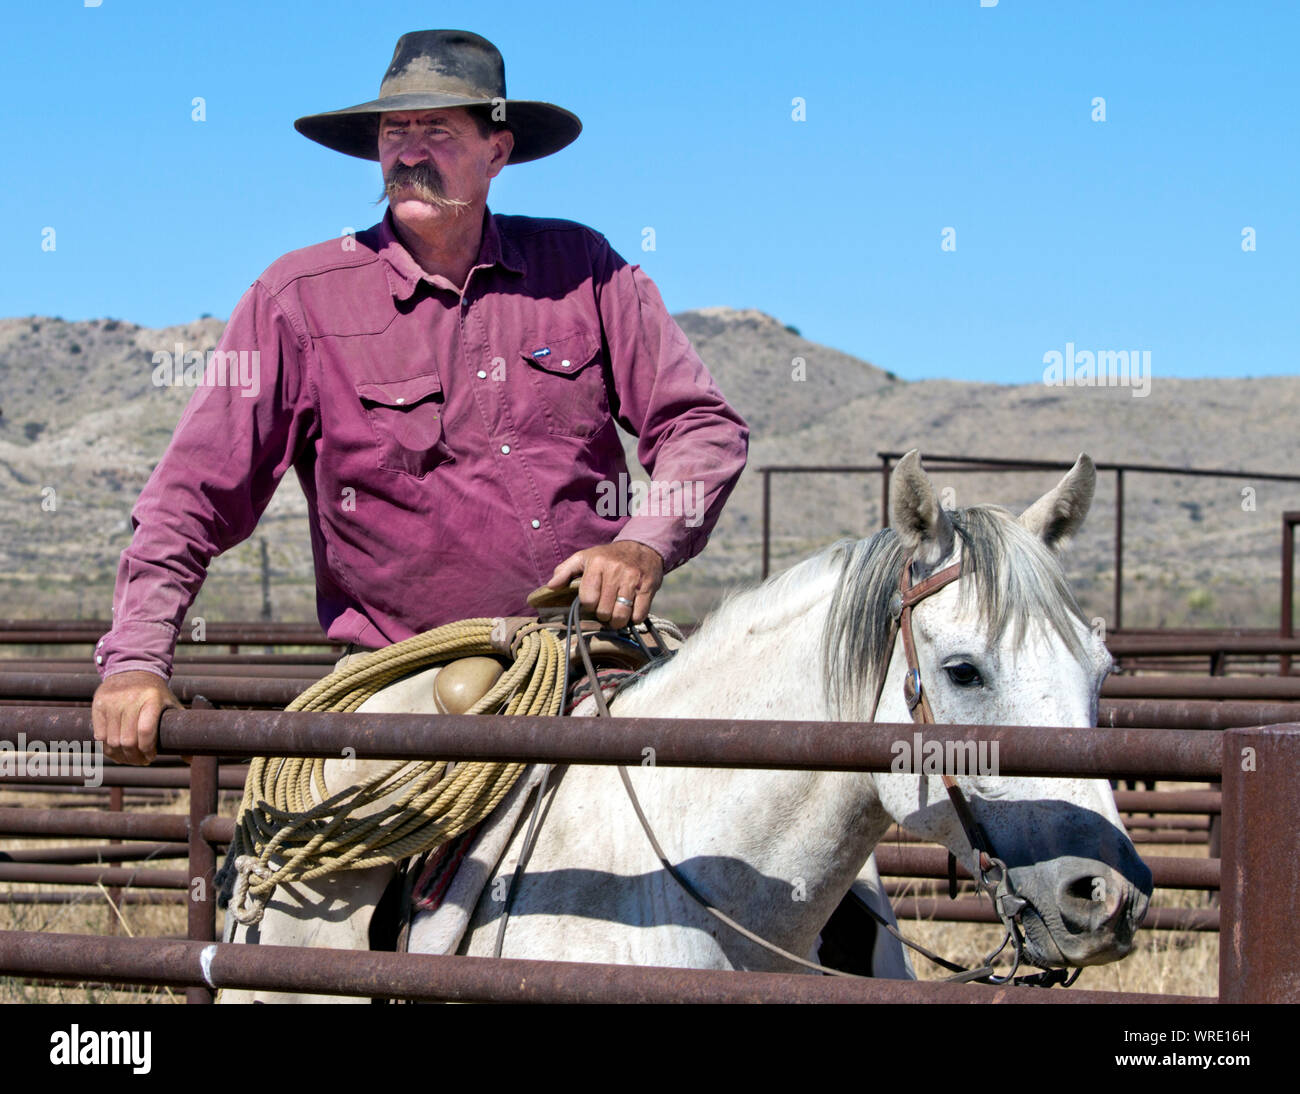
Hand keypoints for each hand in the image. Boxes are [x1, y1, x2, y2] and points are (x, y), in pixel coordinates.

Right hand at [91, 671, 182, 765]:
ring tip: (130, 758)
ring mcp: (112, 701)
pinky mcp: (98, 705)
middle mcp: (130, 699)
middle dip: (135, 757)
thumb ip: (181, 730)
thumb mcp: (171, 705)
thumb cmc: (155, 694)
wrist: (133, 669)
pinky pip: (99, 735)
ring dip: (121, 756)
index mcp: (152, 698)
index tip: (152, 756)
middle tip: (142, 761)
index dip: (147, 749)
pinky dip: (107, 749)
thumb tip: (191, 760)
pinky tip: (116, 752)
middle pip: (128, 740)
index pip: (146, 731)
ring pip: (112, 741)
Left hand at [548, 540, 663, 628]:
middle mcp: (615, 571)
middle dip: (603, 615)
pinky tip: (631, 611)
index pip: (588, 599)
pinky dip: (634, 619)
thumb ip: (565, 570)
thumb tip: (551, 586)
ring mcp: (633, 580)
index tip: (593, 603)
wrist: (642, 547)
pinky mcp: (648, 588)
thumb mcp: (584, 557)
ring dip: (617, 621)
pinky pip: (639, 615)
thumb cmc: (609, 557)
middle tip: (605, 609)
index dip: (589, 606)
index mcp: (597, 563)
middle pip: (604, 611)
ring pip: (621, 615)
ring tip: (616, 614)